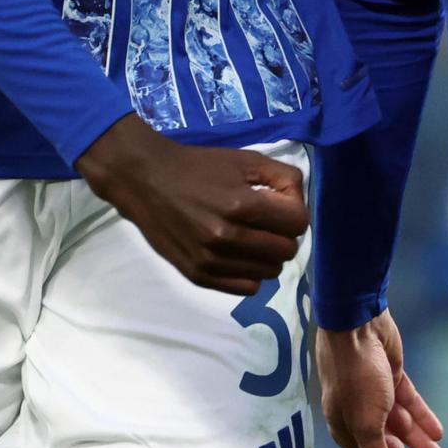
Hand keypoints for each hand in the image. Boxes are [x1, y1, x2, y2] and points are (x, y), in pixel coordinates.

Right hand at [77, 113, 307, 295]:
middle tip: (266, 221)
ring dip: (268, 255)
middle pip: (287, 250)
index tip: (279, 204)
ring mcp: (211, 260)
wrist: (147, 181)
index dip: (294, 211)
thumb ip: (283, 177)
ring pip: (270, 272)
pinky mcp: (198, 276)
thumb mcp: (245, 159)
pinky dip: (250, 272)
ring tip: (251, 236)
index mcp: (241, 204)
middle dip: (283, 234)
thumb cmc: (199, 167)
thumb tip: (300, 202)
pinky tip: (238, 254)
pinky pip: (247, 288)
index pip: (297, 223)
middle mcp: (227, 237)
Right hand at [316, 310, 447, 447]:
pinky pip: (410, 406)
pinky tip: (439, 434)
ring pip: (404, 432)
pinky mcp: (391, 380)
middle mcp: (361, 419)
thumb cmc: (356, 377)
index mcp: (348, 433)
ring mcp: (377, 399)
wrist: (356, 326)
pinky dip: (424, 420)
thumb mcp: (366, 422)